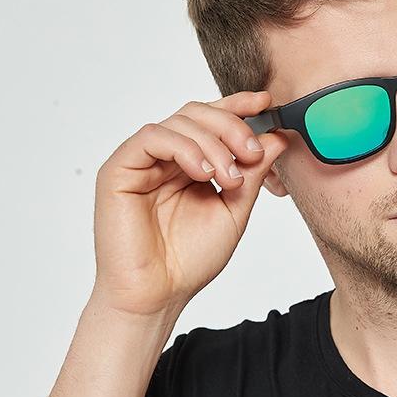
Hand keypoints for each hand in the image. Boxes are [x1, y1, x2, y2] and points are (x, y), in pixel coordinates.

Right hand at [90, 91, 287, 316]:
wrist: (160, 294)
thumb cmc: (190, 259)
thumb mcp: (234, 210)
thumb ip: (252, 174)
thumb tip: (277, 137)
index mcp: (190, 163)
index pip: (212, 121)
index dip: (238, 106)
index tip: (266, 103)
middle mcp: (165, 157)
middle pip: (198, 113)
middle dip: (232, 126)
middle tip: (253, 152)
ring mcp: (141, 160)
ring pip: (179, 121)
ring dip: (213, 143)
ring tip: (228, 179)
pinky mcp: (119, 168)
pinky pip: (153, 137)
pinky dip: (185, 148)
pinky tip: (203, 173)